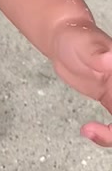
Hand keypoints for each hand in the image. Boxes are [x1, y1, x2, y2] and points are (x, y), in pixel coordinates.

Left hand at [51, 21, 111, 146]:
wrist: (63, 37)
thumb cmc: (75, 36)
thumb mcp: (84, 43)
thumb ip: (98, 54)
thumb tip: (111, 59)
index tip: (110, 126)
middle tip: (95, 131)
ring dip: (111, 135)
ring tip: (89, 130)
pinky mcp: (110, 99)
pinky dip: (106, 134)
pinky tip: (89, 130)